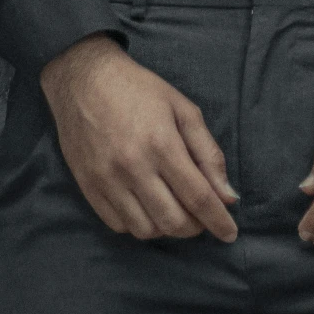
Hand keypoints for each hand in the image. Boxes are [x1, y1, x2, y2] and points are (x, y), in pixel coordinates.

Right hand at [40, 35, 238, 242]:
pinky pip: (118, 225)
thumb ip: (208, 153)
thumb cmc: (139, 90)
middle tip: (201, 216)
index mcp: (162, 144)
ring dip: (167, 229)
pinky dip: (139, 225)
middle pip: (173, 221)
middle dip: (196, 227)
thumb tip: (228, 196)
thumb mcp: (183, 109)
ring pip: (146, 230)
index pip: (198, 197)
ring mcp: (107, 180)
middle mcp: (133, 167)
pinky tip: (147, 207)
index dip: (218, 221)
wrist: (83, 79)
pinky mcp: (88, 187)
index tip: (230, 234)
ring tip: (174, 210)